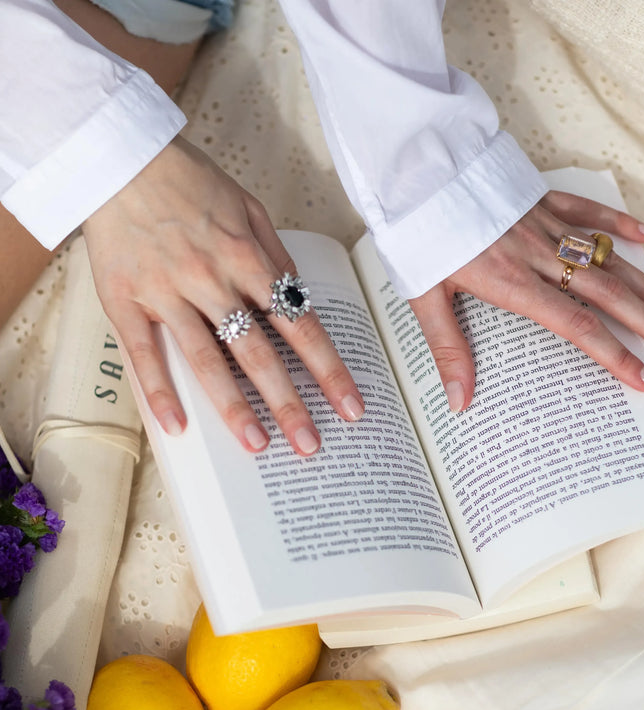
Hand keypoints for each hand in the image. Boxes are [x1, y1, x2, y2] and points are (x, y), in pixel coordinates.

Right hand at [82, 137, 363, 454]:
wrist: (118, 156)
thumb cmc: (187, 181)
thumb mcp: (247, 206)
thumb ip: (275, 256)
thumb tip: (300, 299)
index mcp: (246, 257)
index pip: (298, 324)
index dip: (328, 368)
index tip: (350, 405)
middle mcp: (211, 278)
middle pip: (258, 351)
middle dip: (289, 401)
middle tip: (311, 444)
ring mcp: (166, 292)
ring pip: (206, 359)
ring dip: (233, 406)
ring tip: (257, 445)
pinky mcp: (126, 301)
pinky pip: (146, 354)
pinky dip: (161, 392)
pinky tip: (178, 428)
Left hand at [409, 190, 643, 411]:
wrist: (415, 171)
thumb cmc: (419, 236)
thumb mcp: (424, 299)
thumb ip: (448, 350)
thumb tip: (459, 402)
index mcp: (513, 283)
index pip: (576, 326)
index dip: (613, 354)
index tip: (643, 377)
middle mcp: (538, 255)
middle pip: (607, 295)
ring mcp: (544, 226)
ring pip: (606, 258)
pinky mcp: (541, 200)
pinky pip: (588, 211)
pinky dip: (620, 224)